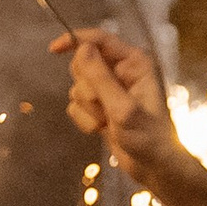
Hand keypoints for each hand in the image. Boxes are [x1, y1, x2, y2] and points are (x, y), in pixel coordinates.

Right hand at [54, 25, 180, 187]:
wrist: (152, 166)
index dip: (75, 41)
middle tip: (103, 106)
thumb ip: (101, 78)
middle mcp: (120, 71)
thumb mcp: (123, 108)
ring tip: (108, 122)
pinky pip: (75, 106)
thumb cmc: (148, 136)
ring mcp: (108, 90)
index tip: (53, 50)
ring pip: (77, 88)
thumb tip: (82, 49)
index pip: (99, 39)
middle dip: (87, 89)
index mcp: (133, 63)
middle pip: (82, 65)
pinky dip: (85, 120)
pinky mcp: (99, 107)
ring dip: (88, 109)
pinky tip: (102, 130)